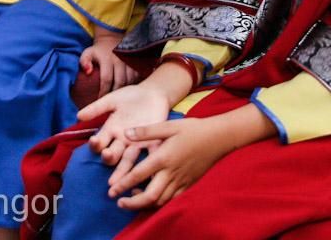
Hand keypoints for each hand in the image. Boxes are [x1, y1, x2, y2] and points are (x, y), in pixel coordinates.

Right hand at [79, 83, 174, 165]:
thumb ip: (96, 108)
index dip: (96, 144)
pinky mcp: (154, 142)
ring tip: (120, 180)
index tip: (94, 142)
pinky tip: (149, 171)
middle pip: (112, 155)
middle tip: (107, 156)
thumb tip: (78, 116)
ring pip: (128, 160)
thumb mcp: (112, 100)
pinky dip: (151, 162)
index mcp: (111, 131)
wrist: (152, 92)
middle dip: (109, 157)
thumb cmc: (130, 96)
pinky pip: (152, 154)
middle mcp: (122, 141)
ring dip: (123, 170)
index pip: (100, 142)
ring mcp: (137, 144)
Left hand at [80, 32, 138, 98]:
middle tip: (111, 104)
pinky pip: (137, 77)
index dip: (103, 92)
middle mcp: (119, 61)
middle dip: (115, 95)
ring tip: (120, 101)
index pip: (106, 79)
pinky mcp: (136, 63)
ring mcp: (129, 62)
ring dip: (125, 92)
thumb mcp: (88, 53)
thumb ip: (84, 61)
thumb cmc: (98, 51)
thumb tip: (88, 72)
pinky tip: (129, 93)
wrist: (112, 38)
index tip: (99, 101)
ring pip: (130, 81)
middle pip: (120, 82)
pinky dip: (134, 85)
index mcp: (107, 59)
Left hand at [106, 118, 225, 208]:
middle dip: (132, 203)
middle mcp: (171, 173)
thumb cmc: (192, 129)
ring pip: (161, 201)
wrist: (218, 138)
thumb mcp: (168, 125)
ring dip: (145, 204)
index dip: (123, 184)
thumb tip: (125, 134)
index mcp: (163, 158)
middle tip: (119, 202)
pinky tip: (152, 198)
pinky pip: (173, 199)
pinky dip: (161, 203)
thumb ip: (146, 131)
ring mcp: (181, 181)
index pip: (139, 175)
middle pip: (150, 196)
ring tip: (132, 200)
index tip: (112, 190)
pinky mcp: (189, 184)